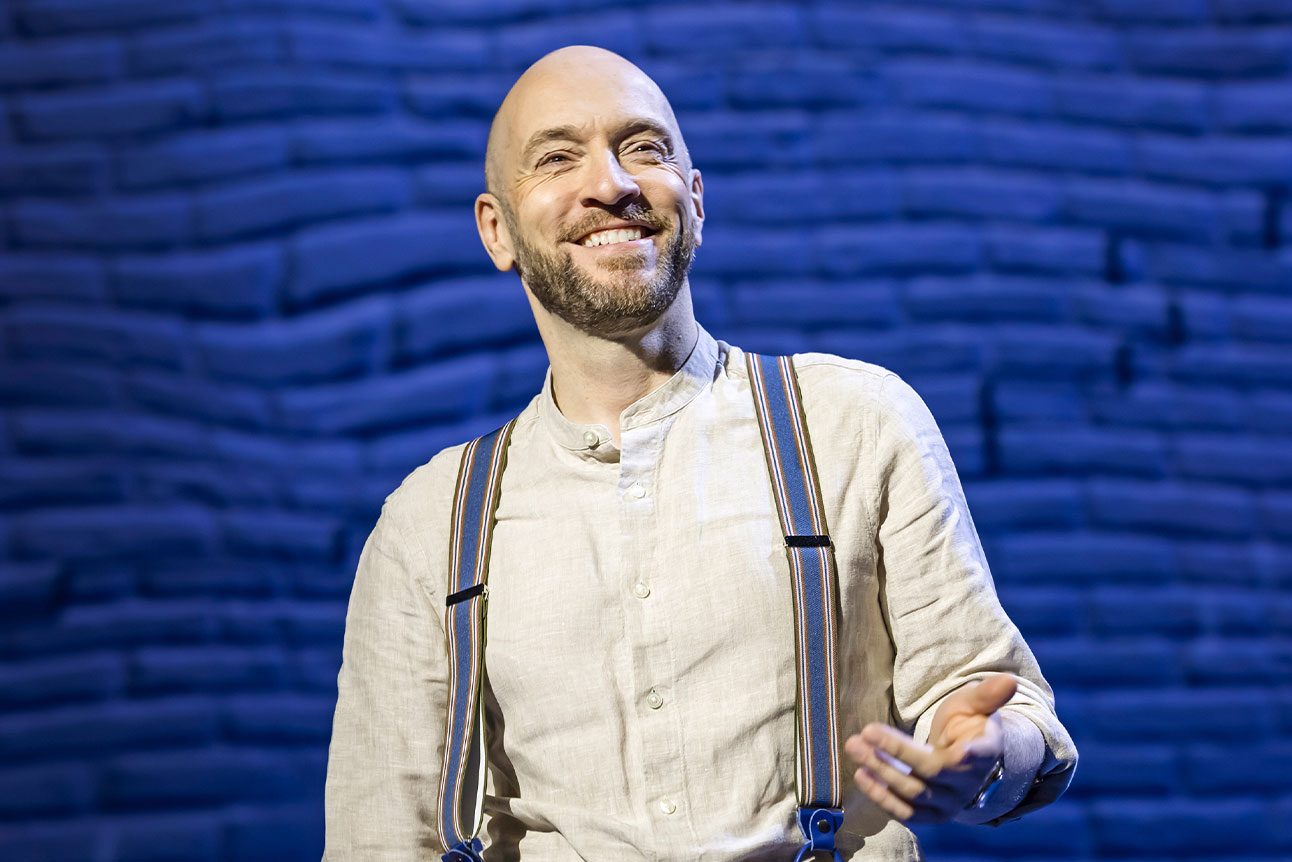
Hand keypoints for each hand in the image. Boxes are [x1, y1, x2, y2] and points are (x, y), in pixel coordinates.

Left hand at [843, 673, 1016, 822]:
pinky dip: (881, 796)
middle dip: (895, 753)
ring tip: (855, 747)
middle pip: (930, 771)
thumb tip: (1010, 679)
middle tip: (864, 732)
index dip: (971, 756)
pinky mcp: (930, 815)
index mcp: (984, 754)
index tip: (962, 750)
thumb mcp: (974, 704)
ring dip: (880, 771)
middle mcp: (967, 784)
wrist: (961, 755)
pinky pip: (905, 812)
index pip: (977, 757)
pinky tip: (861, 775)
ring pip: (913, 792)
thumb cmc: (967, 724)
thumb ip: (987, 694)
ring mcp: (949, 803)